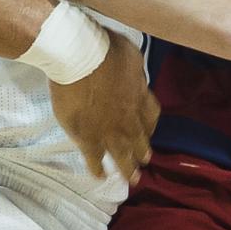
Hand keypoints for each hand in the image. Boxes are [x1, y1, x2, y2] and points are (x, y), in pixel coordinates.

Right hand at [51, 32, 158, 185]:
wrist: (80, 58)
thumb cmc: (106, 50)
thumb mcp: (131, 55)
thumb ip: (135, 72)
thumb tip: (137, 79)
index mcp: (139, 96)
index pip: (150, 116)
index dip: (150, 125)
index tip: (149, 131)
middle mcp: (129, 118)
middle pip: (139, 139)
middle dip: (142, 151)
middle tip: (145, 162)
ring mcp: (109, 131)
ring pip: (122, 155)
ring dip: (127, 168)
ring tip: (131, 180)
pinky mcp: (88, 138)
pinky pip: (94, 159)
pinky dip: (97, 169)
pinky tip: (99, 176)